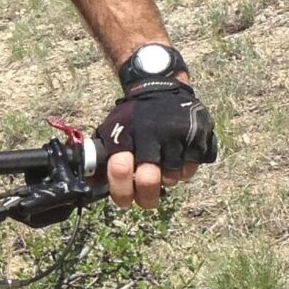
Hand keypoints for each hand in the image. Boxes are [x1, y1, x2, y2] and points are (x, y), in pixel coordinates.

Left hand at [94, 73, 217, 210]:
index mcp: (126, 135)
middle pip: (149, 180)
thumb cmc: (132, 118)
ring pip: (173, 178)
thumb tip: (90, 188)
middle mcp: (151, 134)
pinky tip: (178, 156)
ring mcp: (177, 135)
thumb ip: (102, 158)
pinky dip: (185, 169)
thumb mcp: (111, 130)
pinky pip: (192, 169)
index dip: (121, 191)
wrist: (159, 87)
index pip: (119, 168)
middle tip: (147, 199)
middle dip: (147, 197)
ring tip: (163, 165)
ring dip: (168, 179)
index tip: (125, 201)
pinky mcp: (198, 136)